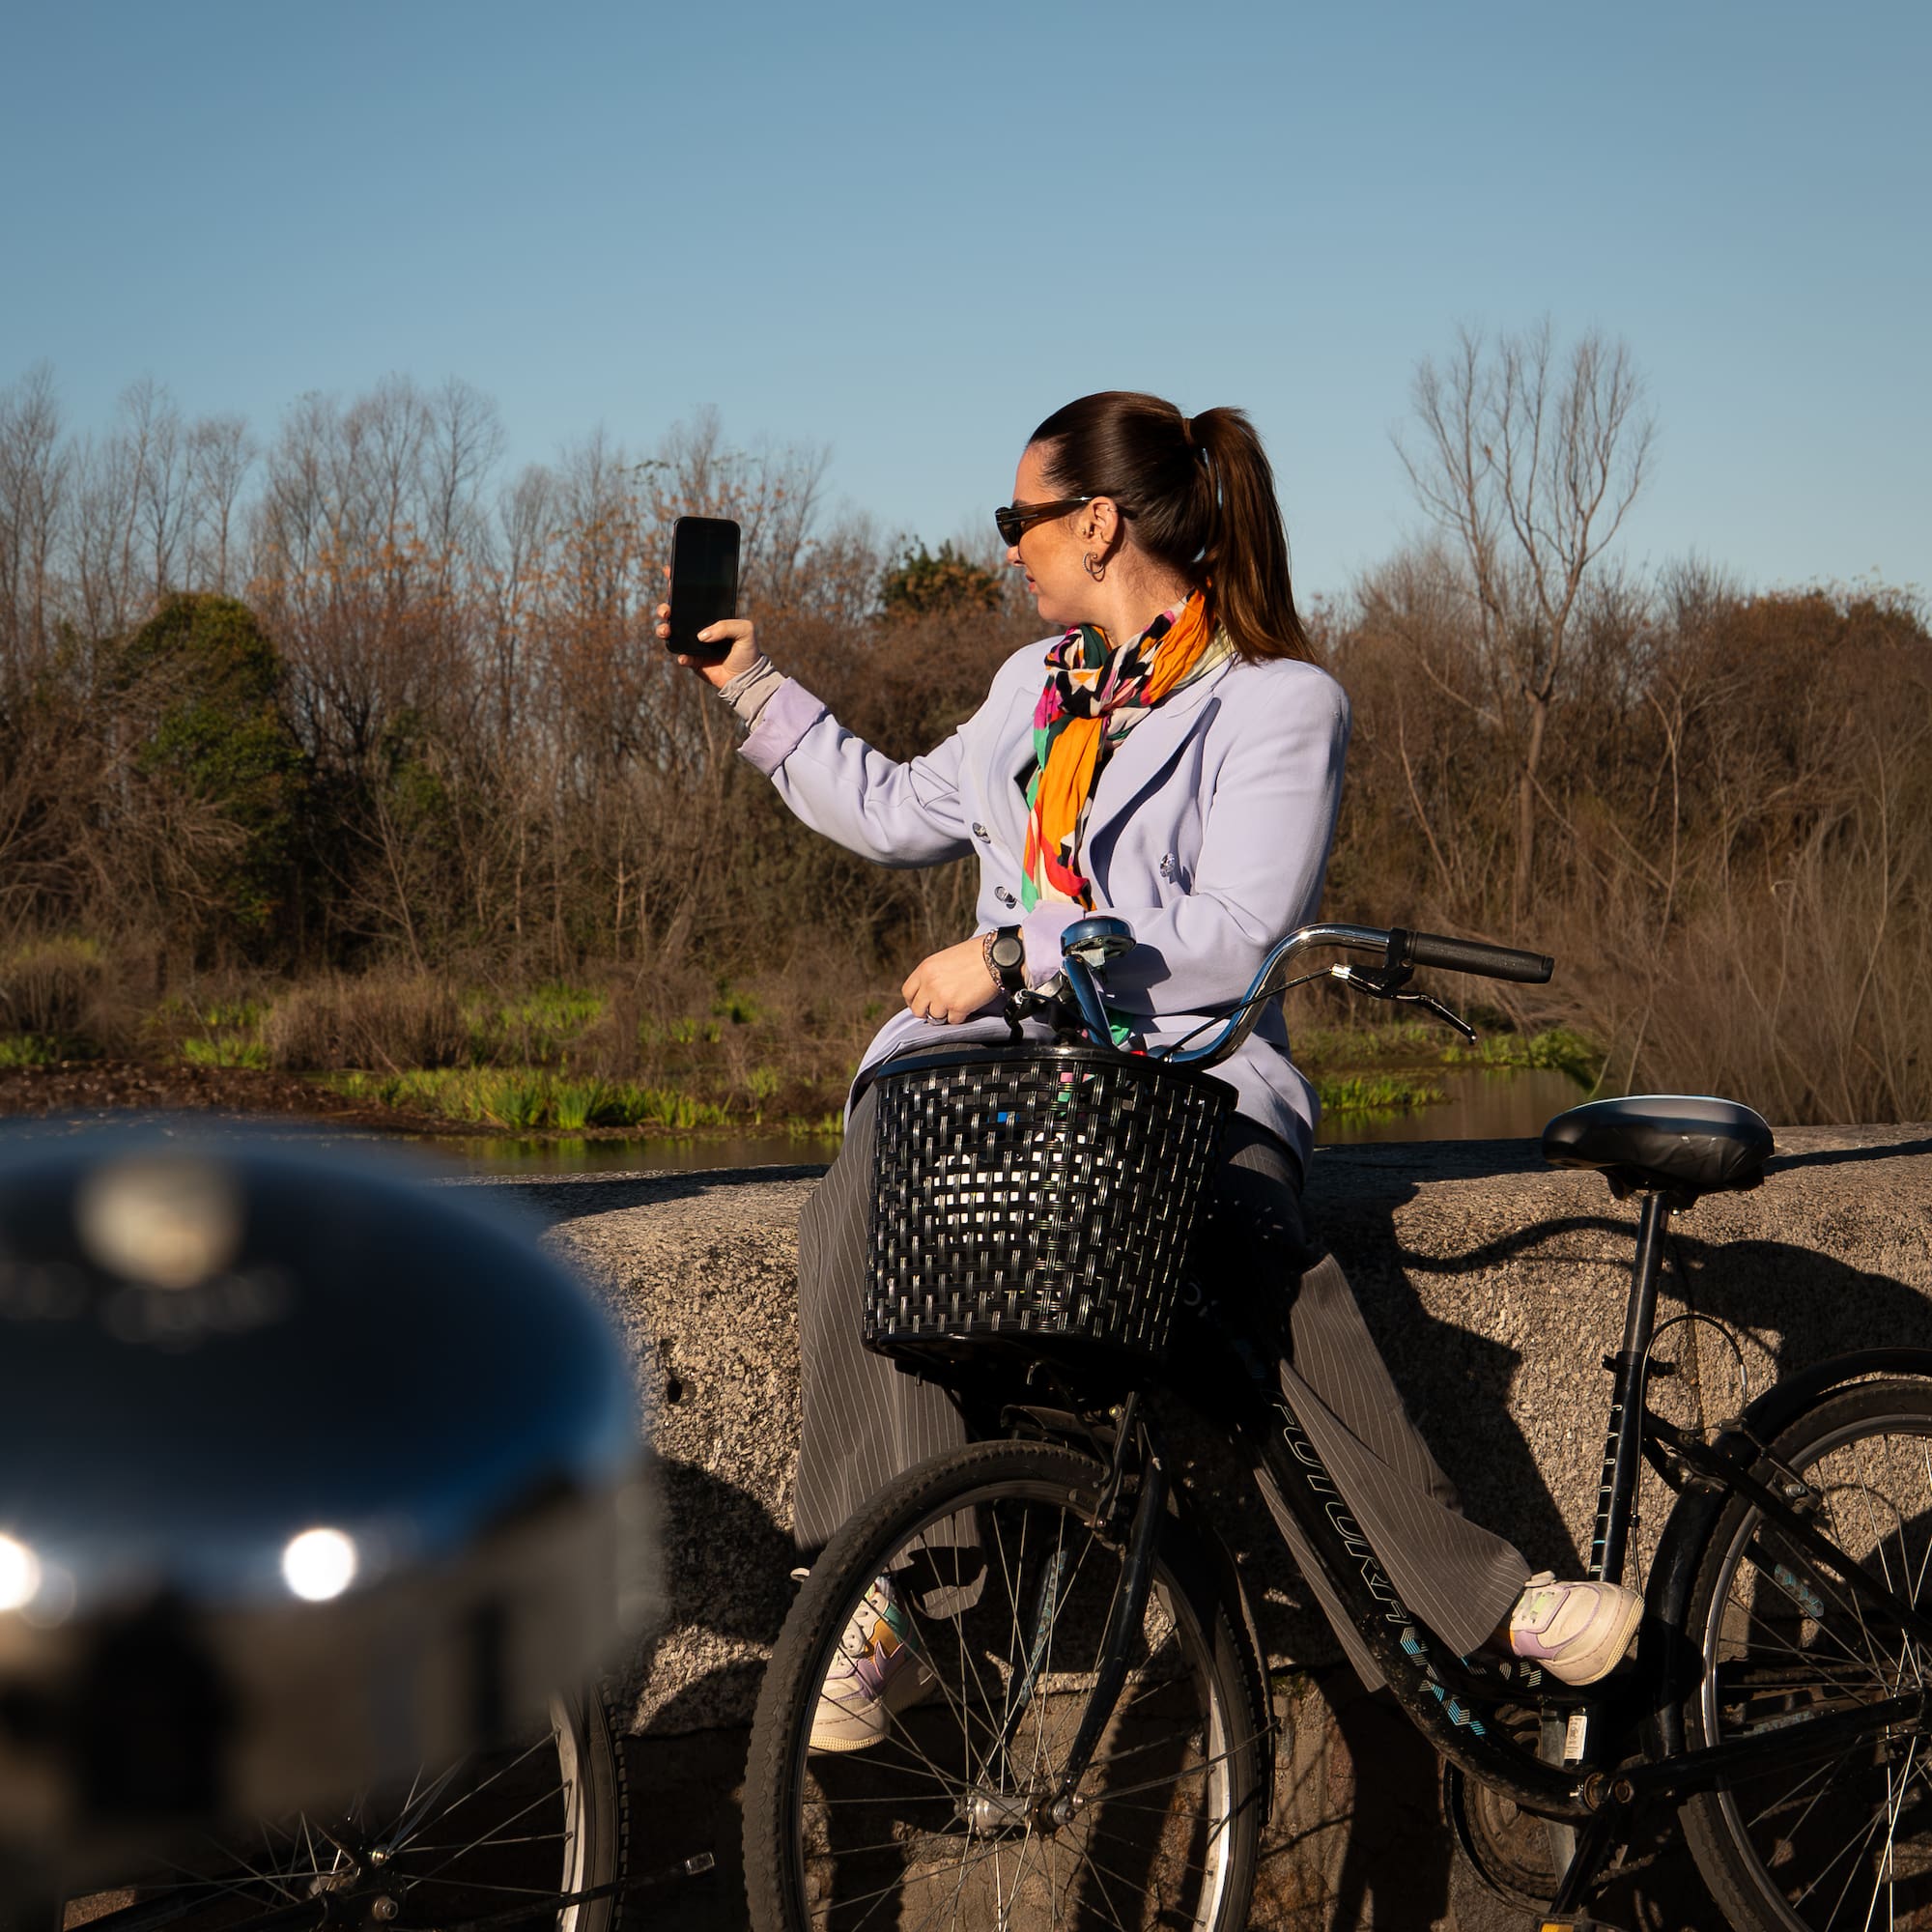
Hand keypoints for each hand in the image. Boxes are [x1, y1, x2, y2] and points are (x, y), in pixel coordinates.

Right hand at [654, 570, 761, 689]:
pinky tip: (684, 657)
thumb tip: (702, 635)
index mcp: (710, 615)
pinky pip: (679, 655)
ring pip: (670, 632)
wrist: (746, 679)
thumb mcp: (745, 630)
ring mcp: (693, 643)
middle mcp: (698, 627)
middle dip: (664, 608)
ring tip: (666, 630)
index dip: (678, 585)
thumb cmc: (748, 651)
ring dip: (663, 629)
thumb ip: (726, 626)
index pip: (692, 597)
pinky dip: (679, 655)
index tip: (669, 572)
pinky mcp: (692, 660)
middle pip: (674, 613)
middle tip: (666, 610)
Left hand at [902, 936, 999, 1024]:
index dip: (914, 1001)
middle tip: (938, 1009)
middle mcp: (930, 984)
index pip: (907, 992)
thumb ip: (933, 975)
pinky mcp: (958, 1008)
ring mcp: (943, 997)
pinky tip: (967, 1004)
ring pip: (935, 1018)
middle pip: (918, 1010)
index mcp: (925, 969)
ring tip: (957, 1003)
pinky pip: (953, 1021)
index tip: (921, 1004)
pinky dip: (960, 1016)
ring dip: (945, 1014)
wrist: (995, 957)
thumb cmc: (974, 955)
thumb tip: (928, 992)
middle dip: (927, 1012)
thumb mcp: (944, 959)